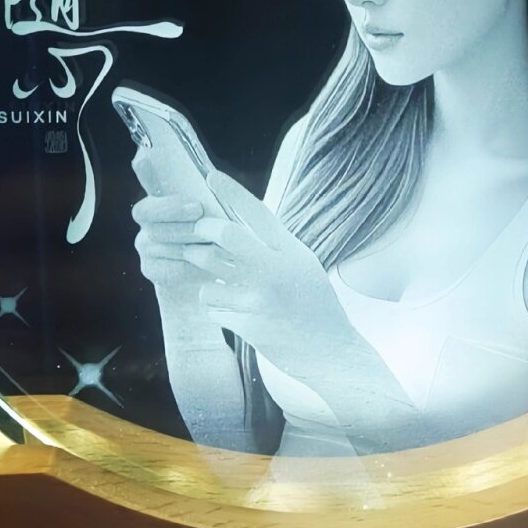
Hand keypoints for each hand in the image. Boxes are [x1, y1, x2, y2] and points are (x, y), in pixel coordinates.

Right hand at [129, 149, 211, 308]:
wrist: (225, 271)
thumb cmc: (223, 234)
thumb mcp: (222, 212)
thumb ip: (212, 195)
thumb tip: (211, 177)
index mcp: (164, 198)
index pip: (147, 180)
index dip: (145, 172)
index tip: (146, 160)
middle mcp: (149, 221)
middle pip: (147, 213)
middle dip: (173, 212)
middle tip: (198, 211)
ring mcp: (147, 246)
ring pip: (156, 242)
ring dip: (186, 241)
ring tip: (212, 242)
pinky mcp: (152, 270)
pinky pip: (164, 269)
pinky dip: (188, 269)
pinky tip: (207, 270)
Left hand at [184, 171, 353, 379]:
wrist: (330, 351)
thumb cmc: (314, 303)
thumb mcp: (302, 264)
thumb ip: (274, 245)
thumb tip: (236, 221)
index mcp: (292, 251)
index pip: (257, 213)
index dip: (231, 192)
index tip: (210, 176)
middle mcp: (276, 270)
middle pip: (225, 235)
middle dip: (203, 232)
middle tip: (197, 236)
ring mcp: (261, 299)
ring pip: (209, 274)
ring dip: (206, 278)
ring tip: (219, 283)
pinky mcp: (248, 325)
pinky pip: (212, 307)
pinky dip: (216, 308)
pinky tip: (234, 312)